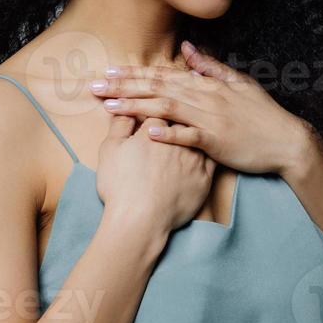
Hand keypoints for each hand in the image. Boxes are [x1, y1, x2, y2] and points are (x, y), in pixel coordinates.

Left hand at [88, 40, 316, 176]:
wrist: (287, 141)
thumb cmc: (261, 114)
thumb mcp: (239, 83)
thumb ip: (210, 67)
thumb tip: (187, 49)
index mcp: (206, 85)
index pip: (162, 75)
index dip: (133, 73)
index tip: (108, 71)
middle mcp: (204, 97)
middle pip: (156, 88)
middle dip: (123, 86)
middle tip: (93, 87)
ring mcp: (209, 119)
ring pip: (166, 108)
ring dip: (135, 106)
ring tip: (108, 106)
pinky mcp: (216, 141)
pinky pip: (189, 136)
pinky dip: (169, 133)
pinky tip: (147, 133)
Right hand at [95, 111, 214, 236]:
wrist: (140, 220)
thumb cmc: (121, 186)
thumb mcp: (110, 150)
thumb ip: (119, 125)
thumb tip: (123, 108)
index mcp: (154, 130)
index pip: (158, 106)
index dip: (155, 102)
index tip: (152, 103)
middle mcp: (178, 140)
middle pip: (183, 116)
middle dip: (179, 110)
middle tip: (176, 110)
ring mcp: (194, 159)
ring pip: (200, 134)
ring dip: (197, 127)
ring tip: (192, 127)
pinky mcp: (205, 178)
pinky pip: (212, 157)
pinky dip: (210, 149)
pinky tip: (207, 147)